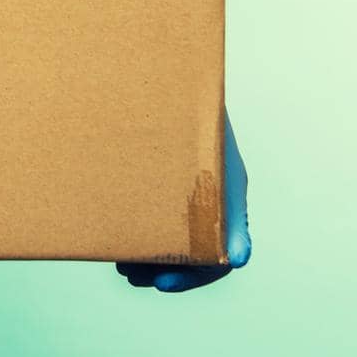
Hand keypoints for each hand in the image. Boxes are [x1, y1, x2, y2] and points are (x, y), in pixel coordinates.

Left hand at [116, 110, 250, 292]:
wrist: (171, 73)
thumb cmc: (201, 114)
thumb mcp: (218, 162)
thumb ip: (230, 215)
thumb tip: (239, 259)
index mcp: (229, 199)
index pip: (220, 255)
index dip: (193, 275)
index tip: (162, 283)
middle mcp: (210, 199)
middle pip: (193, 253)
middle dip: (163, 269)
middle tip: (132, 276)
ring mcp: (184, 188)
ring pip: (169, 236)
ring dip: (146, 256)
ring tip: (122, 265)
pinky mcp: (159, 176)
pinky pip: (151, 212)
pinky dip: (137, 230)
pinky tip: (118, 238)